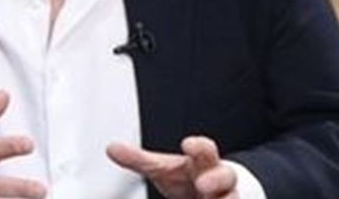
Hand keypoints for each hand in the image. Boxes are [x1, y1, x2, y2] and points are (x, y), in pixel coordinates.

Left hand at [106, 136, 237, 198]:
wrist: (209, 194)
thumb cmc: (185, 178)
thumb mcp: (163, 168)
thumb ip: (139, 160)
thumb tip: (111, 148)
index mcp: (202, 162)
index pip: (205, 149)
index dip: (199, 147)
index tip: (188, 144)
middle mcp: (219, 181)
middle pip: (226, 175)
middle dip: (216, 179)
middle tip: (202, 184)